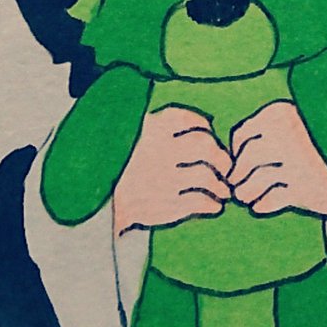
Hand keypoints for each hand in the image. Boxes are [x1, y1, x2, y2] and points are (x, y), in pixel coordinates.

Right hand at [113, 106, 230, 234]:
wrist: (100, 203)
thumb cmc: (126, 166)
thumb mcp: (136, 137)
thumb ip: (165, 129)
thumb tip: (208, 131)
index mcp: (150, 128)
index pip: (190, 121)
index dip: (206, 129)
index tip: (210, 137)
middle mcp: (157, 150)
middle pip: (205, 146)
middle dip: (221, 157)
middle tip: (226, 166)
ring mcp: (162, 178)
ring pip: (206, 176)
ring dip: (220, 185)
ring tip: (224, 191)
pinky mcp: (164, 205)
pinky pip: (199, 202)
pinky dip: (212, 204)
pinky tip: (214, 205)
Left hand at [227, 101, 326, 217]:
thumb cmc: (319, 148)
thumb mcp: (293, 129)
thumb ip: (265, 138)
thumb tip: (230, 163)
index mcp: (281, 113)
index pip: (243, 135)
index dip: (236, 153)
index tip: (240, 164)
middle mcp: (287, 134)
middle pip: (246, 160)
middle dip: (238, 176)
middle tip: (237, 187)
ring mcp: (297, 161)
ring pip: (255, 182)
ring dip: (246, 193)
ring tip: (247, 197)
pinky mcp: (307, 188)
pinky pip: (271, 200)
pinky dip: (262, 205)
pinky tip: (261, 206)